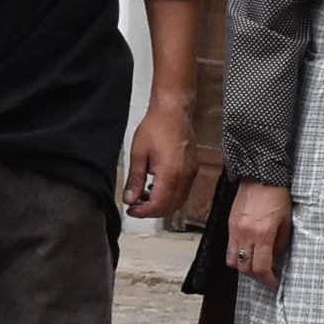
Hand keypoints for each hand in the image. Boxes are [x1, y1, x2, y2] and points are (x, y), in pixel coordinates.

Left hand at [121, 102, 194, 219]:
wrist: (173, 111)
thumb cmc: (157, 126)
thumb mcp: (138, 154)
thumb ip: (135, 179)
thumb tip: (130, 198)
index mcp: (170, 173)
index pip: (158, 205)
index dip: (143, 212)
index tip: (132, 210)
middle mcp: (184, 176)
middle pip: (170, 207)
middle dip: (152, 211)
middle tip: (136, 206)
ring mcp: (191, 173)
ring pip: (179, 201)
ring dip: (162, 204)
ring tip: (144, 196)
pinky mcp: (193, 169)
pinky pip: (184, 191)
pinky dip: (170, 195)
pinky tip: (156, 186)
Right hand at [228, 181, 290, 289]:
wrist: (261, 176)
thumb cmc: (277, 196)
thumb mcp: (287, 220)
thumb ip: (281, 241)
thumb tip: (276, 256)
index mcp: (263, 234)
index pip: (261, 267)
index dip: (268, 279)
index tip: (274, 282)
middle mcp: (246, 234)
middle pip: (245, 268)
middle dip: (256, 275)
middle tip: (266, 274)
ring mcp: (235, 230)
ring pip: (233, 260)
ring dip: (244, 267)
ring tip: (255, 264)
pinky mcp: (230, 225)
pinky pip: (229, 248)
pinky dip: (236, 255)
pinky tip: (247, 251)